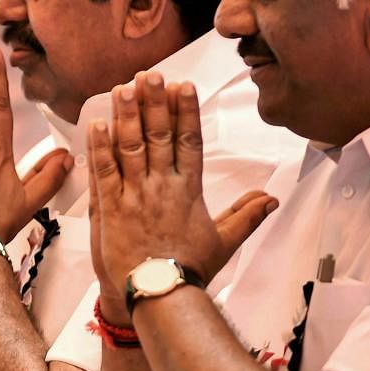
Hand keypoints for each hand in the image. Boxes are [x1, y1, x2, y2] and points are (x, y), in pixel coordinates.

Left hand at [87, 72, 277, 318]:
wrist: (162, 297)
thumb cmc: (190, 270)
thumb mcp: (224, 241)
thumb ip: (246, 215)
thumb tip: (273, 198)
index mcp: (189, 190)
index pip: (189, 142)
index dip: (186, 112)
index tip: (184, 86)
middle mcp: (163, 187)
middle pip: (159, 136)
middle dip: (155, 103)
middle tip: (151, 74)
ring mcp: (136, 196)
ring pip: (130, 148)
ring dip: (126, 115)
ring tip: (123, 87)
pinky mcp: (111, 209)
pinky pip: (104, 172)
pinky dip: (100, 148)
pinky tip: (96, 123)